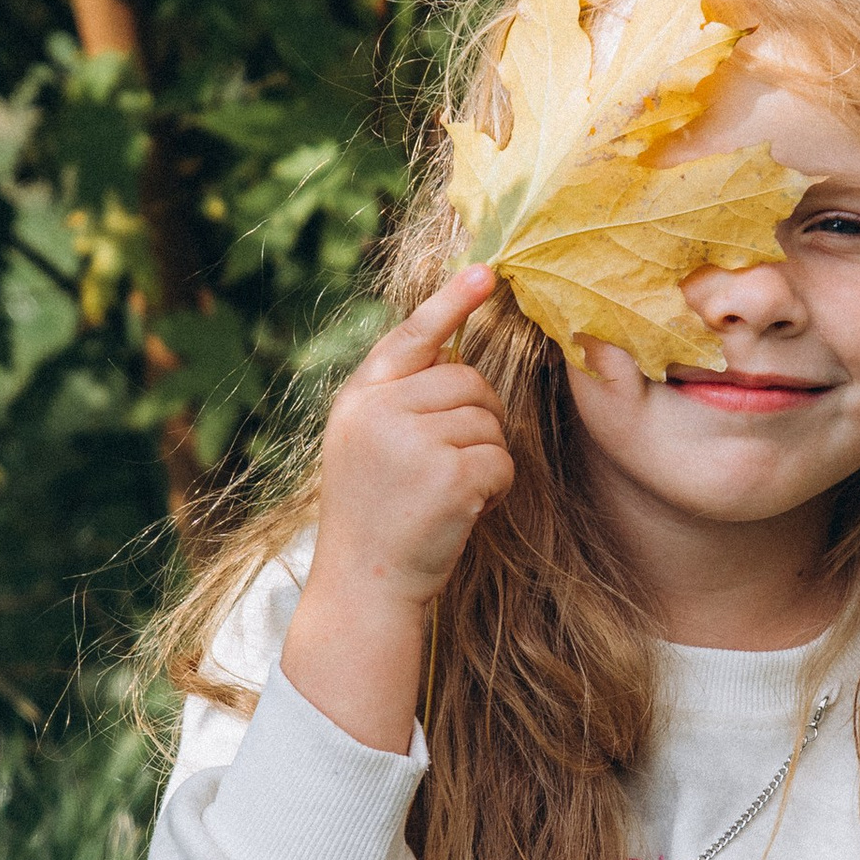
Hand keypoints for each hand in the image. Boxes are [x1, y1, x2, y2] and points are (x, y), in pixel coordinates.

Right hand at [282, 266, 511, 751]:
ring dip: (487, 454)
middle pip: (467, 380)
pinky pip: (500, 458)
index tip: (485, 271)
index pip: (410, 336)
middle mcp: (379, 412)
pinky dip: (496, 485)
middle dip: (478, 416)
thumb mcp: (368, 446)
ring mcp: (412, 442)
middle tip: (455, 463)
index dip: (450, 302)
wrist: (364, 588)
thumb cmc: (376, 518)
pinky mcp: (447, 476)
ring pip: (488, 419)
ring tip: (450, 492)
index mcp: (359, 399)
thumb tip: (456, 353)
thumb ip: (399, 400)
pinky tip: (467, 509)